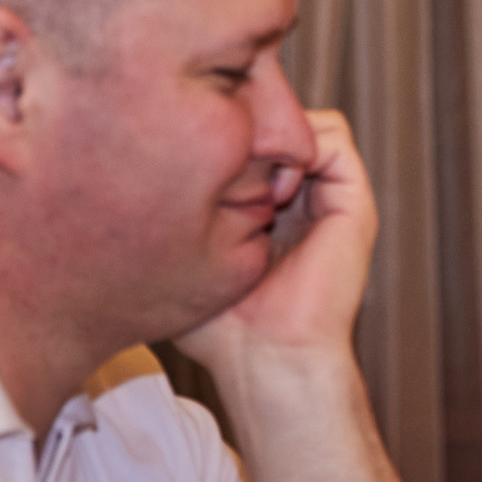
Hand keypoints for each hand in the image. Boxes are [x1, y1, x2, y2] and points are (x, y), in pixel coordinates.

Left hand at [176, 111, 377, 367]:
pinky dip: (300, 142)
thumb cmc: (221, 328)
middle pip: (282, 124)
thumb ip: (171, 216)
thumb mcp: (183, 259)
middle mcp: (307, 199)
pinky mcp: (353, 204)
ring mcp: (332, 199)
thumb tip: (127, 172)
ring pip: (308, 122)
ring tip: (247, 169)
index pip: (257, 139)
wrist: (268, 359)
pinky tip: (271, 181)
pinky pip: (333, 138)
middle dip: (247, 122)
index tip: (188, 146)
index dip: (224, 131)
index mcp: (274, 211)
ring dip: (275, 131)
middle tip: (214, 147)